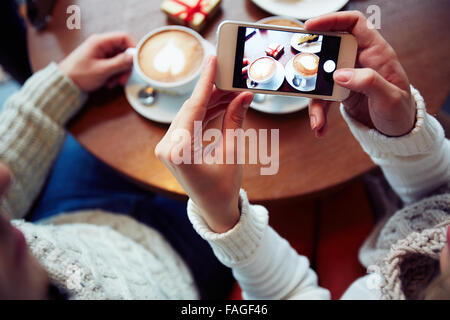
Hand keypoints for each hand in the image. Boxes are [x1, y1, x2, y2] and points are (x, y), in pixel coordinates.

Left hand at [59, 32, 135, 91]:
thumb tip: (133, 57)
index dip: (133, 48)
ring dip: (120, 73)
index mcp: (100, 42)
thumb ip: (119, 63)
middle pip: (123, 51)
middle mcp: (101, 45)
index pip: (123, 37)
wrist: (64, 83)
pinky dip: (114, 75)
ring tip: (114, 83)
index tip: (137, 61)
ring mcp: (101, 53)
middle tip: (124, 78)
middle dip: (126, 66)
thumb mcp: (102, 70)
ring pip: (120, 60)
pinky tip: (109, 83)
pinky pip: (113, 66)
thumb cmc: (78, 75)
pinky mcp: (100, 61)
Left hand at [155, 56, 253, 232]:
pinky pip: (188, 122)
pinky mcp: (170, 146)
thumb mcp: (232, 152)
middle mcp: (167, 147)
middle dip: (214, 91)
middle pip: (191, 108)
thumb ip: (234, 120)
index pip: (194, 108)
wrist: (212, 209)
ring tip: (233, 91)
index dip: (206, 82)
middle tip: (232, 75)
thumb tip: (244, 95)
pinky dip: (204, 113)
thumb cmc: (223, 187)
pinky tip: (221, 103)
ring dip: (211, 101)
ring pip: (190, 113)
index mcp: (180, 152)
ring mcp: (166, 147)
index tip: (212, 60)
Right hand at [305, 11, 415, 136]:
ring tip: (317, 120)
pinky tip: (320, 127)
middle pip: (329, 51)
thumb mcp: (390, 98)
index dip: (333, 20)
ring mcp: (348, 76)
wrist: (396, 133)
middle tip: (299, 73)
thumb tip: (340, 74)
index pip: (354, 24)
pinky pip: (323, 98)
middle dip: (312, 63)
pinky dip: (319, 113)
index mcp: (376, 52)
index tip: (311, 27)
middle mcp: (359, 60)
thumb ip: (368, 82)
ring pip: (322, 79)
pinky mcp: (340, 92)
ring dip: (315, 101)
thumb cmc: (400, 111)